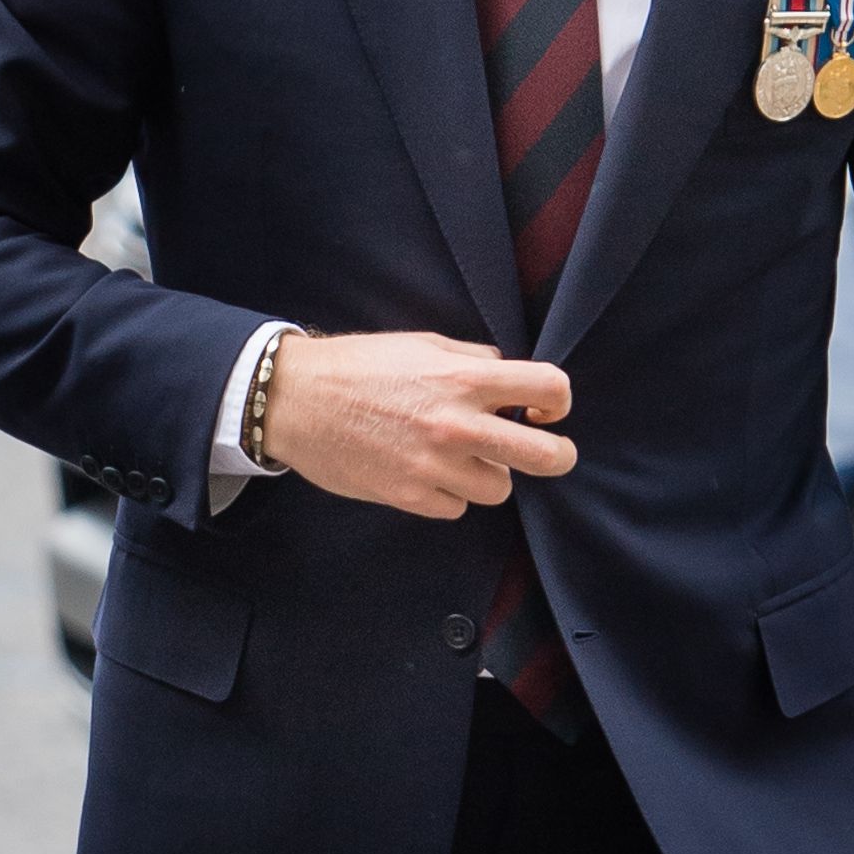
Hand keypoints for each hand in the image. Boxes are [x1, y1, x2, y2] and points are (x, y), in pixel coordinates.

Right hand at [262, 331, 575, 519]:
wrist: (294, 400)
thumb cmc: (355, 366)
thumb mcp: (419, 344)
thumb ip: (470, 360)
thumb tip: (506, 376)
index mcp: (462, 378)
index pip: (549, 388)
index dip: (558, 401)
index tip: (543, 409)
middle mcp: (456, 425)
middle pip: (547, 457)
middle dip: (556, 455)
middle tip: (543, 452)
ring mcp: (435, 466)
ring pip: (499, 489)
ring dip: (486, 475)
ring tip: (458, 459)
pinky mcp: (410, 497)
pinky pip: (456, 508)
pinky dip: (447, 495)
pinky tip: (424, 472)